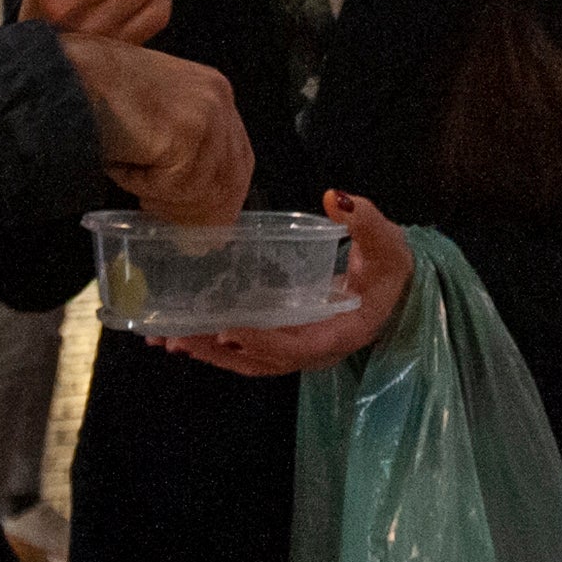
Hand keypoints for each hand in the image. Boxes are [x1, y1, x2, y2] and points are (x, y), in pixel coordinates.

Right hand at [59, 35, 249, 224]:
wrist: (70, 74)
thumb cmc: (98, 90)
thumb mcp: (154, 117)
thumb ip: (183, 147)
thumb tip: (196, 199)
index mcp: (215, 91)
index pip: (237, 158)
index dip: (223, 197)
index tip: (211, 224)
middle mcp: (218, 99)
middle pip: (229, 178)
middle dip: (204, 213)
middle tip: (178, 232)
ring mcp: (206, 115)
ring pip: (199, 188)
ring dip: (160, 196)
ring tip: (130, 177)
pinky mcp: (185, 133)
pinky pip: (173, 186)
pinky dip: (142, 185)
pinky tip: (122, 164)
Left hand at [163, 192, 413, 376]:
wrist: (395, 287)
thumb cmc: (390, 266)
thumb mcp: (387, 242)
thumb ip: (365, 222)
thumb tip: (335, 200)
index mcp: (342, 333)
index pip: (301, 348)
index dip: (265, 342)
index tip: (229, 330)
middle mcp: (316, 350)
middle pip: (263, 361)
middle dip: (220, 352)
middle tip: (178, 337)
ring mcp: (298, 348)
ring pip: (250, 360)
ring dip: (210, 353)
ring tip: (167, 340)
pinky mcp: (285, 339)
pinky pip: (248, 350)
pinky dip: (216, 345)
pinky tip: (183, 335)